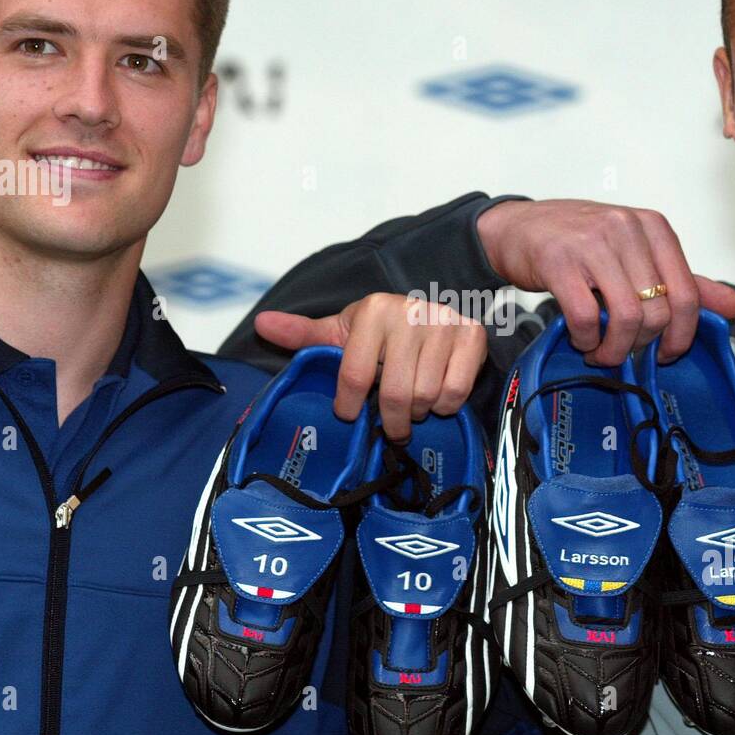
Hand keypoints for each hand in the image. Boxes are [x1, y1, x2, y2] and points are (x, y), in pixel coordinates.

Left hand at [254, 293, 486, 441]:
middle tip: (390, 424)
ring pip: (426, 397)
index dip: (349, 404)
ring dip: (418, 412)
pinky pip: (455, 392)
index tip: (350, 412)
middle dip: (390, 420)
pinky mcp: (473, 336)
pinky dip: (445, 405)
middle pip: (394, 393)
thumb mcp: (343, 331)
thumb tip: (261, 324)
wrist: (437, 310)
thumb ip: (304, 335)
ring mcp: (444, 323)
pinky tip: (436, 396)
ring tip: (412, 405)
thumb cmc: (381, 331)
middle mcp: (410, 312)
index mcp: (374, 310)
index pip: (353, 375)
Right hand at [477, 199, 734, 364]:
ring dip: (615, 348)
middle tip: (625, 350)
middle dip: (642, 344)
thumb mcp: (635, 253)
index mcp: (653, 227)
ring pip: (626, 317)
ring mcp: (592, 244)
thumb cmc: (577, 241)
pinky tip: (581, 339)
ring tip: (601, 351)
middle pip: (657, 311)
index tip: (665, 352)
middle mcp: (627, 230)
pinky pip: (585, 317)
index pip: (687, 293)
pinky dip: (586, 339)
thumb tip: (734, 306)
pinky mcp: (559, 262)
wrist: (518, 227)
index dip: (681, 334)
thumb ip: (683, 281)